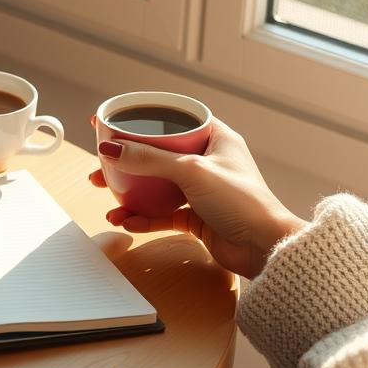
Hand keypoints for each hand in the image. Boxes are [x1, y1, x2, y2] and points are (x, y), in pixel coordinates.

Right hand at [90, 117, 304, 278]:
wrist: (265, 248)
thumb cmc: (243, 201)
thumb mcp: (191, 171)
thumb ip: (149, 159)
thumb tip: (111, 148)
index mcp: (215, 139)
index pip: (173, 121)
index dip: (143, 120)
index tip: (113, 120)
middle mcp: (209, 162)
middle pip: (159, 154)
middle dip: (128, 160)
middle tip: (102, 161)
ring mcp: (202, 190)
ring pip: (158, 186)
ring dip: (132, 192)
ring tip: (106, 196)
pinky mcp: (198, 217)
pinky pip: (164, 213)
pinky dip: (144, 217)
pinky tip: (127, 220)